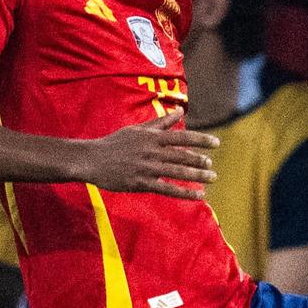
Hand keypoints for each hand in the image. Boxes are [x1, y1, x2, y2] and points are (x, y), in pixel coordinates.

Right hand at [79, 112, 218, 199]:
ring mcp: (147, 168)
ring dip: (197, 176)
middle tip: (211, 165)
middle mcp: (152, 151)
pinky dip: (184, 193)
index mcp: (152, 137)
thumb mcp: (138, 129)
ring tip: (212, 178)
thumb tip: (180, 111)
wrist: (92, 160)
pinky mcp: (141, 183)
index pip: (182, 137)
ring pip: (177, 172)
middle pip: (182, 156)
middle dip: (200, 161)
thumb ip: (161, 122)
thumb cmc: (116, 143)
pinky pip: (167, 190)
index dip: (201, 140)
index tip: (216, 143)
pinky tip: (199, 196)